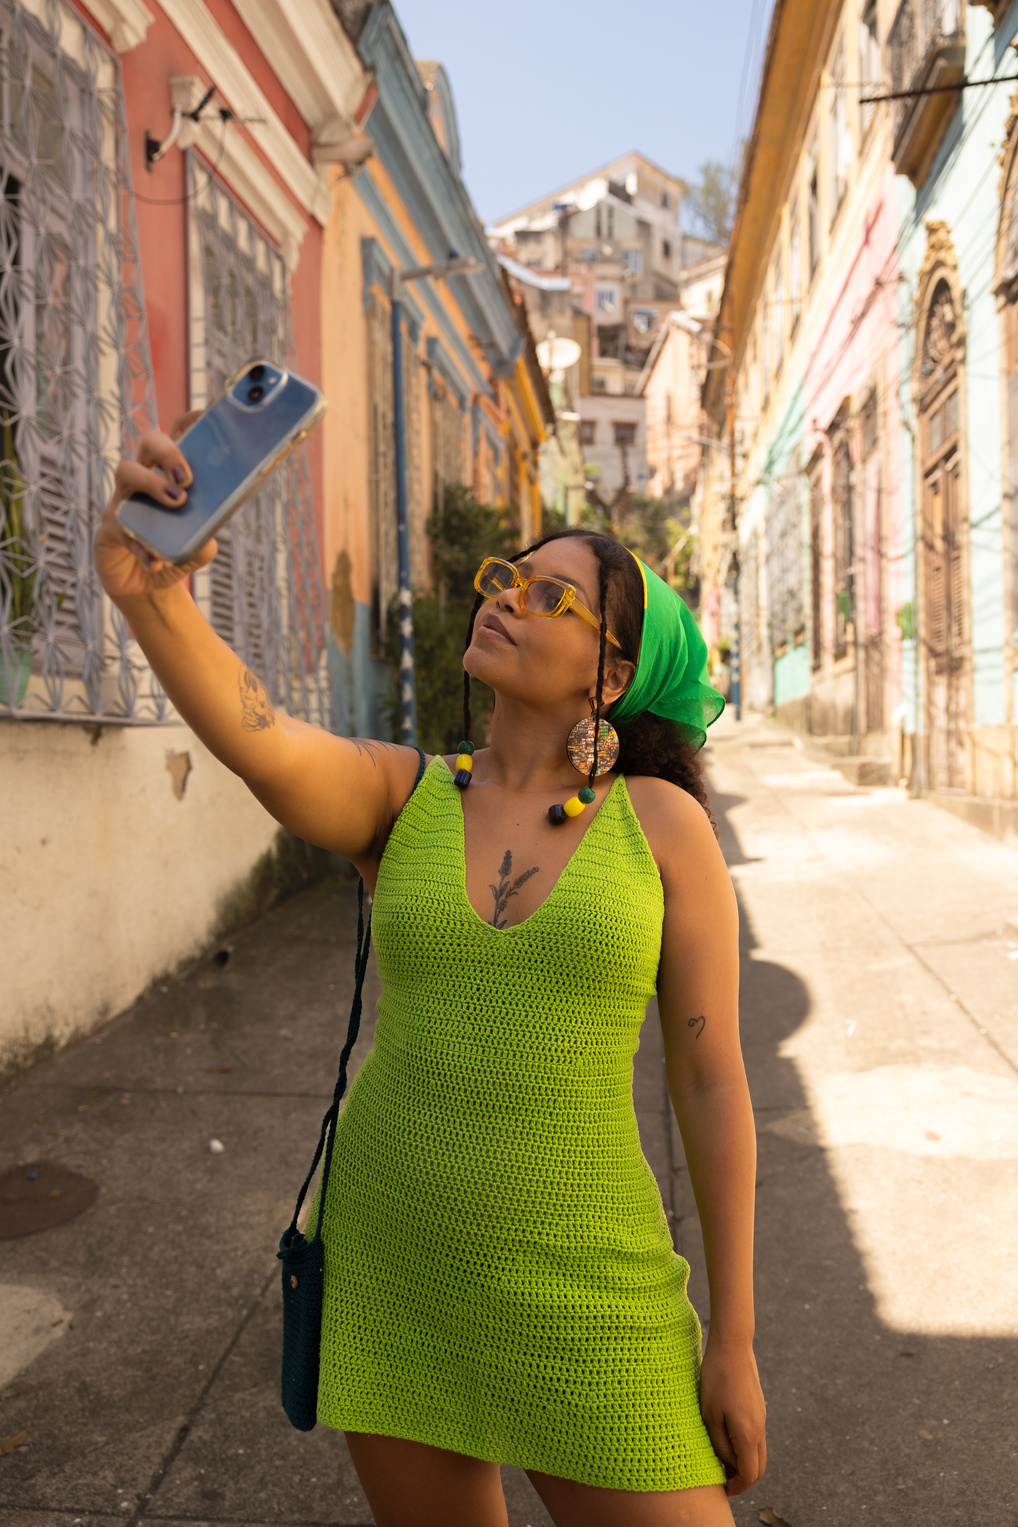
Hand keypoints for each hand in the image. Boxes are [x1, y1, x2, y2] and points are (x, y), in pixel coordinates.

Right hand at [93, 410, 214, 604]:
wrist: (147, 588)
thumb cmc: (175, 554)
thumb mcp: (199, 547)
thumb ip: (206, 538)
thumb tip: (208, 534)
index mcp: (171, 475)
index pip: (178, 436)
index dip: (191, 422)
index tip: (206, 417)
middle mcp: (145, 478)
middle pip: (151, 443)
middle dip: (169, 452)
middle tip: (187, 479)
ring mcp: (123, 501)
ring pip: (127, 471)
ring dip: (151, 483)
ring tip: (175, 502)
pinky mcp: (108, 528)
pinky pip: (121, 528)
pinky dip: (141, 547)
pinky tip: (155, 561)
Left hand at [699, 1333, 766, 1495]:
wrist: (733, 1344)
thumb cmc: (716, 1378)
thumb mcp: (710, 1414)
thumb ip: (719, 1444)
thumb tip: (727, 1463)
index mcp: (748, 1433)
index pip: (749, 1474)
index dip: (737, 1486)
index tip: (722, 1489)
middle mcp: (760, 1427)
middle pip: (758, 1466)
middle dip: (743, 1478)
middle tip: (723, 1479)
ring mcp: (761, 1415)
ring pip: (758, 1450)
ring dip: (744, 1461)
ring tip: (721, 1458)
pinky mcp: (758, 1405)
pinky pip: (756, 1435)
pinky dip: (745, 1445)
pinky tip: (726, 1436)